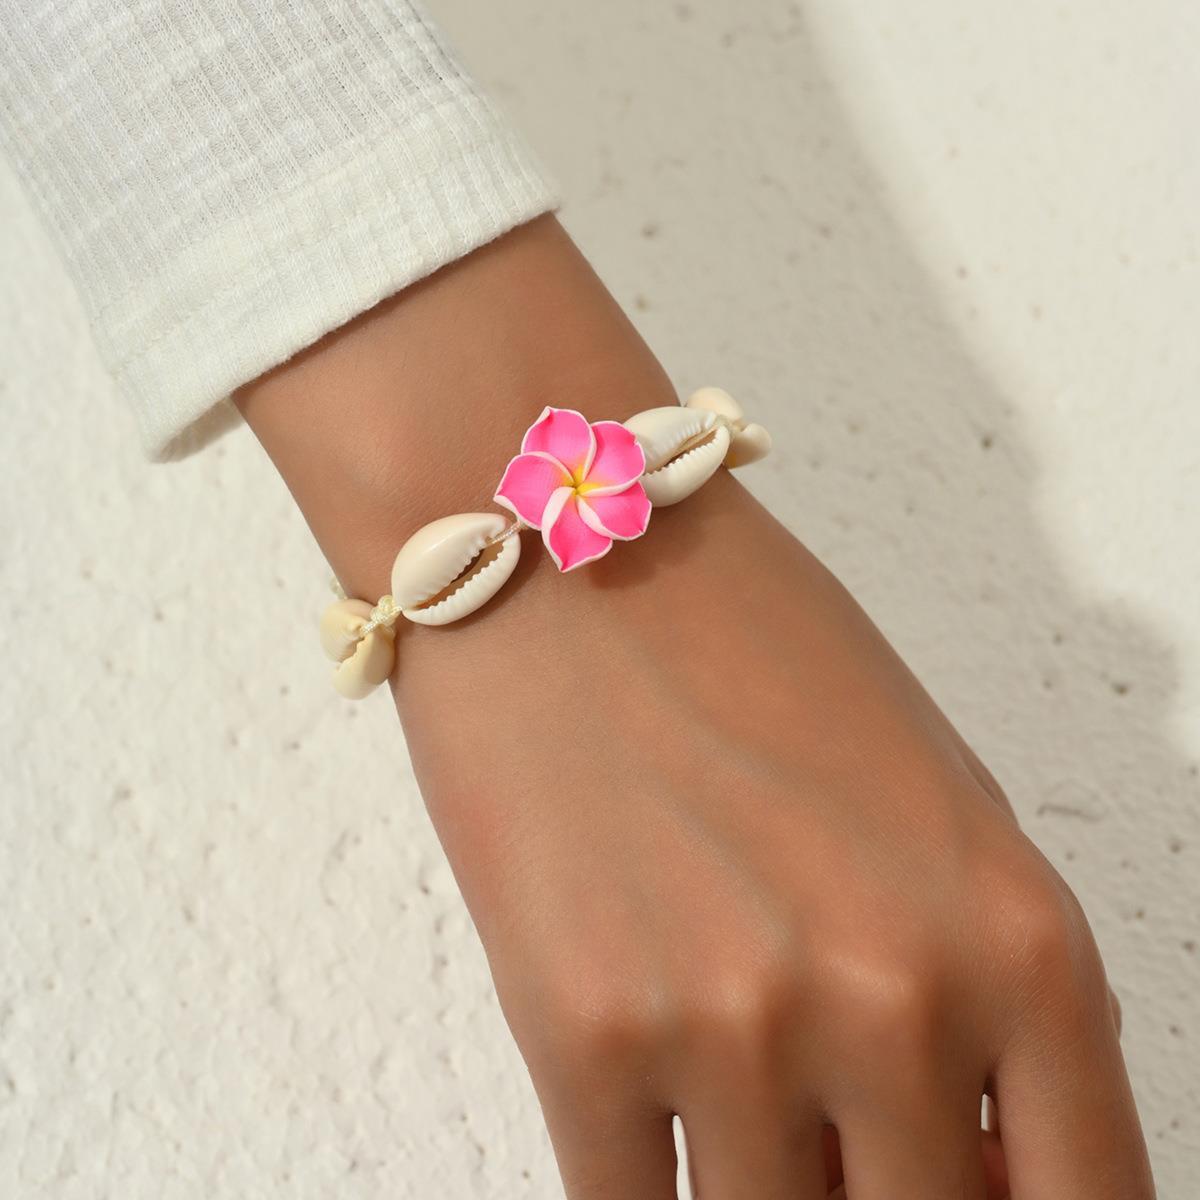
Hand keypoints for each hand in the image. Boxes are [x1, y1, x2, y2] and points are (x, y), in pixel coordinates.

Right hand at [392, 469, 1150, 1198]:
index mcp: (1014, 936)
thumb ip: (982, 989)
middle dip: (877, 1195)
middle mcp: (891, 995)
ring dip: (759, 1187)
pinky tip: (645, 1122)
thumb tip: (977, 1153)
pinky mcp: (582, 1033)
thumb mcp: (931, 800)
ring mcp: (731, 1024)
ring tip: (728, 1092)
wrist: (567, 555)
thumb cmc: (746, 644)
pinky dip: (645, 1193)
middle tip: (832, 1144)